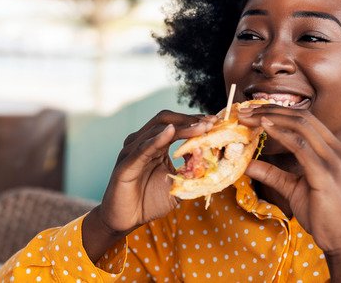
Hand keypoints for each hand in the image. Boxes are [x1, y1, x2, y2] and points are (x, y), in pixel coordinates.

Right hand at [83, 110, 215, 260]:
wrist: (125, 220)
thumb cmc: (149, 201)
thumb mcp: (177, 185)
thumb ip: (191, 172)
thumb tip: (210, 159)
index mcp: (154, 145)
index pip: (175, 124)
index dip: (195, 121)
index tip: (215, 121)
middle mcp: (142, 143)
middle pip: (166, 120)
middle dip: (190, 120)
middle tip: (211, 122)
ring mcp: (132, 151)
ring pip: (157, 130)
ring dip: (181, 128)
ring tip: (200, 128)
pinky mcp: (126, 165)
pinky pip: (142, 149)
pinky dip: (157, 139)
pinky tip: (170, 133)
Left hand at [237, 105, 340, 279]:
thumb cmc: (325, 216)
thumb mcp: (294, 189)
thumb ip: (274, 174)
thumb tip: (248, 164)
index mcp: (336, 151)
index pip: (307, 120)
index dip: (280, 112)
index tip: (255, 112)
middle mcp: (338, 151)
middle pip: (304, 118)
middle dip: (272, 110)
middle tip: (246, 111)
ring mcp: (334, 162)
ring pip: (302, 126)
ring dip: (273, 118)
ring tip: (250, 117)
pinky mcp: (326, 176)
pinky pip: (302, 148)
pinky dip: (282, 135)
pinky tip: (265, 129)